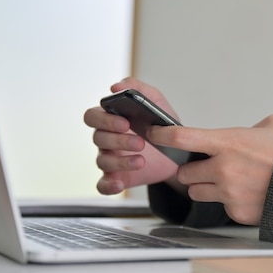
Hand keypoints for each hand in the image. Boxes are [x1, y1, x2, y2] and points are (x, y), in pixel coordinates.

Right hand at [83, 78, 180, 194]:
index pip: (93, 116)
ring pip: (102, 161)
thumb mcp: (157, 103)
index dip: (105, 120)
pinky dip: (107, 186)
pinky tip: (119, 184)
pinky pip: (102, 184)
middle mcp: (106, 139)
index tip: (125, 123)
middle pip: (98, 138)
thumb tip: (117, 86)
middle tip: (140, 142)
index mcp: (110, 119)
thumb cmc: (162, 126)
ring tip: (142, 160)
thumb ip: (139, 89)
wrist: (179, 153)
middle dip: (118, 140)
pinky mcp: (116, 178)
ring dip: (121, 161)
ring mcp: (109, 159)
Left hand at [147, 114, 272, 225]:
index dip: (161, 135)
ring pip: (198, 193)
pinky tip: (247, 194)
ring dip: (205, 187)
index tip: (153, 134)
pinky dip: (228, 201)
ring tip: (227, 181)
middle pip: (184, 174)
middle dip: (192, 170)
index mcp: (227, 142)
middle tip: (207, 166)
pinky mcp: (237, 212)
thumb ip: (251, 128)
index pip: (180, 138)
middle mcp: (223, 169)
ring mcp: (228, 193)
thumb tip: (245, 134)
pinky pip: (221, 207)